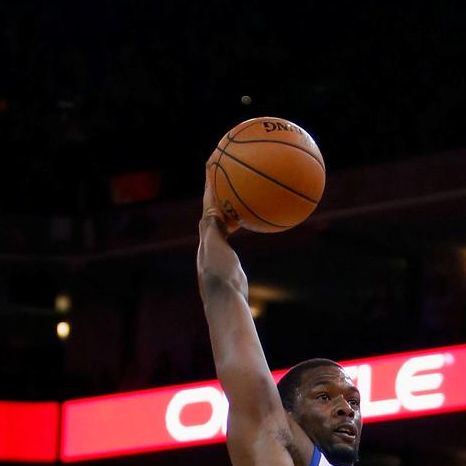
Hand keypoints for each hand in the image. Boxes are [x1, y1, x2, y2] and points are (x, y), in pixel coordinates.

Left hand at [197, 166, 246, 298]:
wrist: (225, 301)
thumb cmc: (220, 277)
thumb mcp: (216, 250)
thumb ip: (213, 231)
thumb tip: (212, 211)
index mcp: (207, 235)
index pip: (208, 203)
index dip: (210, 184)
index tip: (212, 164)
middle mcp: (210, 240)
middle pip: (214, 207)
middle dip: (220, 189)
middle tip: (227, 171)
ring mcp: (220, 249)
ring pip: (226, 219)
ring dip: (232, 204)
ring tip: (242, 189)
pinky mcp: (229, 259)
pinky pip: (237, 234)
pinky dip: (245, 222)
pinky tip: (258, 220)